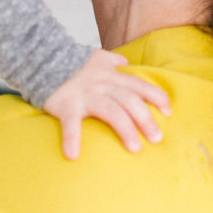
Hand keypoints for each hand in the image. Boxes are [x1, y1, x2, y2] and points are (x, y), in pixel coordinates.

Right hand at [43, 48, 171, 159]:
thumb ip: (114, 61)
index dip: (157, 97)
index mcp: (112, 76)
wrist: (44, 56)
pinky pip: (70, 123)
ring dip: (125, 130)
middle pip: (131, 101)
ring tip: (135, 149)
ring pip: (111, 111)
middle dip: (146, 120)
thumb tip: (126, 62)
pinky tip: (73, 156)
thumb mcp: (98, 57)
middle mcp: (103, 85)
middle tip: (157, 139)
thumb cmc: (74, 63)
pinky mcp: (66, 105)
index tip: (168, 112)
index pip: (140, 85)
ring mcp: (85, 95)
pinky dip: (72, 139)